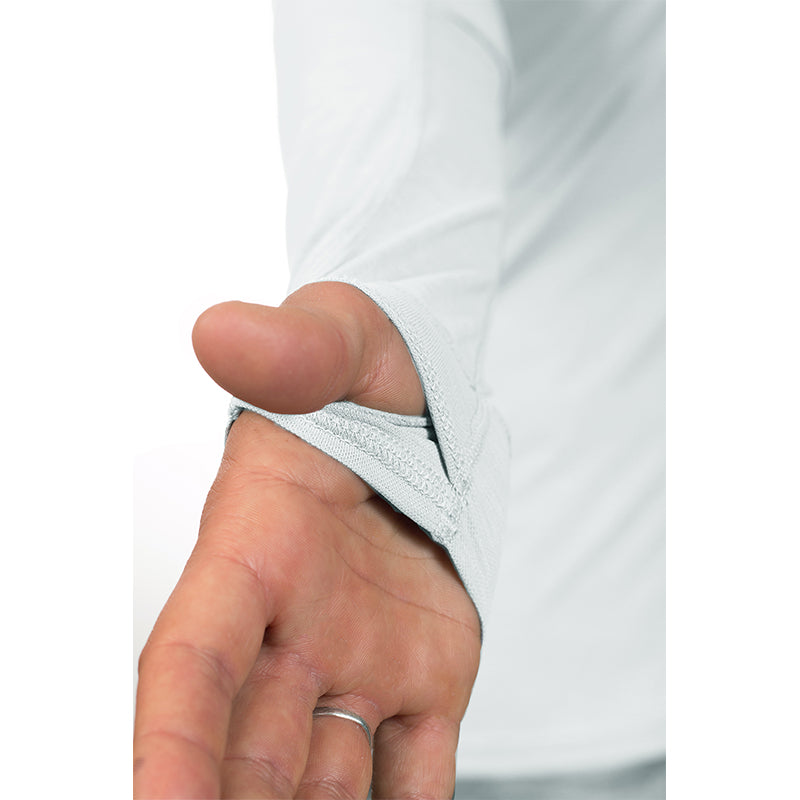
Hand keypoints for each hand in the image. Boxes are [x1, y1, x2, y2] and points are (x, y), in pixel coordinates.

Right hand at [134, 282, 480, 798]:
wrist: (421, 407)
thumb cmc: (365, 371)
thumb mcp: (340, 338)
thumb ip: (293, 347)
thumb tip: (225, 333)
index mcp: (257, 546)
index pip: (193, 661)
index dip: (170, 743)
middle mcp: (296, 623)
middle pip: (248, 754)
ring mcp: (362, 658)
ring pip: (324, 784)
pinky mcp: (427, 674)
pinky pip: (415, 770)